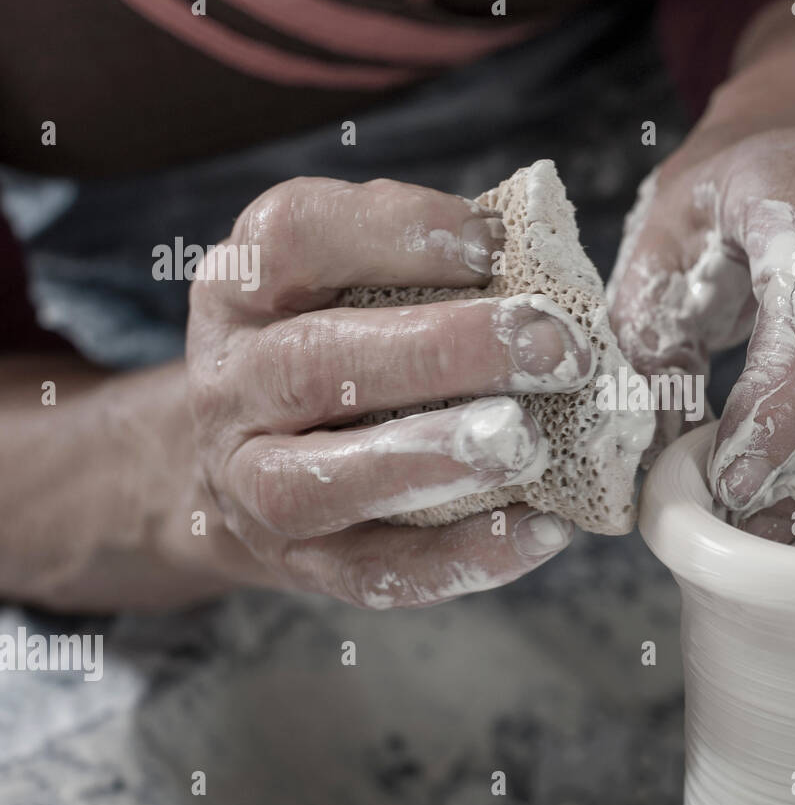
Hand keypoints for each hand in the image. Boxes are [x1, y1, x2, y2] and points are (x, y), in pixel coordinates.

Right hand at [186, 177, 593, 607]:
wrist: (237, 463)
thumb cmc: (333, 345)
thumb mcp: (342, 281)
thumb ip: (422, 262)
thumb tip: (544, 255)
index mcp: (244, 288)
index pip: (294, 236)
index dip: (394, 231)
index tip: (492, 244)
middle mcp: (232, 383)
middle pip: (316, 362)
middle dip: (444, 352)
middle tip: (551, 349)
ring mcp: (251, 484)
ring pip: (324, 480)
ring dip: (434, 458)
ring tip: (527, 442)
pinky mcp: (301, 563)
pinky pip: (376, 572)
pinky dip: (463, 556)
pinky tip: (541, 529)